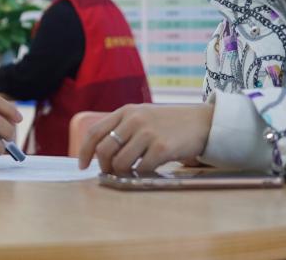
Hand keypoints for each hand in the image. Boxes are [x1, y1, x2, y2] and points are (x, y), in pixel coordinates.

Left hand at [77, 103, 213, 174]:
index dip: (84, 151)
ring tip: (132, 172)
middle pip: (104, 150)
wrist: (202, 122)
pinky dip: (141, 174)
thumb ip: (123, 128)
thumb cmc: (169, 123)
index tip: (82, 165)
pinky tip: (148, 170)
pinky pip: (141, 168)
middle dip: (104, 166)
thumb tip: (100, 154)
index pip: (95, 132)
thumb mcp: (143, 116)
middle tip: (111, 173)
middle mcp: (134, 119)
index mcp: (126, 111)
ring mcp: (147, 133)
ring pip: (120, 162)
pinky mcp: (161, 147)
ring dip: (122, 173)